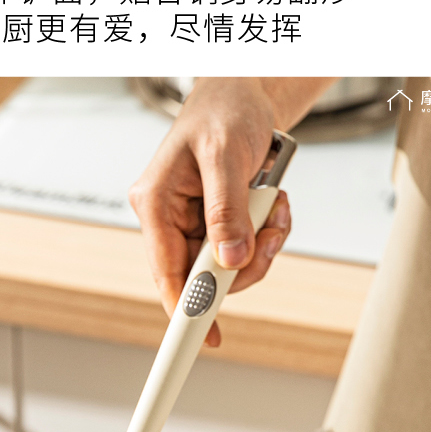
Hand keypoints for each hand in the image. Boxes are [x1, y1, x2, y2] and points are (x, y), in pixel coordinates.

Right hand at [129, 76, 332, 346]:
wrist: (244, 92)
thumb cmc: (224, 111)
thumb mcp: (224, 154)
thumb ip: (226, 210)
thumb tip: (230, 260)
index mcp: (155, 203)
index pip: (166, 272)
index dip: (186, 309)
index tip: (206, 339)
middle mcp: (168, 218)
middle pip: (204, 277)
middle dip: (244, 265)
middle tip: (270, 237)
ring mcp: (193, 224)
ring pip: (229, 268)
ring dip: (261, 246)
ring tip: (275, 209)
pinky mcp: (216, 223)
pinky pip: (243, 250)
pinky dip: (266, 234)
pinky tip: (273, 205)